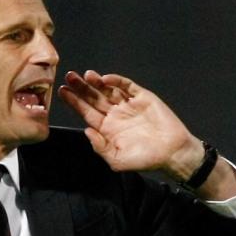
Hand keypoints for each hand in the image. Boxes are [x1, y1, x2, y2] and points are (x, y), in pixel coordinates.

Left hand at [57, 70, 202, 179]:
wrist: (172, 153)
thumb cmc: (145, 160)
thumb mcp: (117, 160)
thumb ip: (100, 147)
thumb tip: (86, 131)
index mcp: (106, 128)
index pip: (86, 112)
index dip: (74, 102)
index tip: (62, 91)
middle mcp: (115, 114)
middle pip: (94, 98)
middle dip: (81, 87)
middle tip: (69, 77)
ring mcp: (128, 104)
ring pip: (108, 90)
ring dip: (96, 82)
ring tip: (85, 75)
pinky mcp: (143, 97)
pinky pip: (127, 86)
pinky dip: (117, 81)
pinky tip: (105, 78)